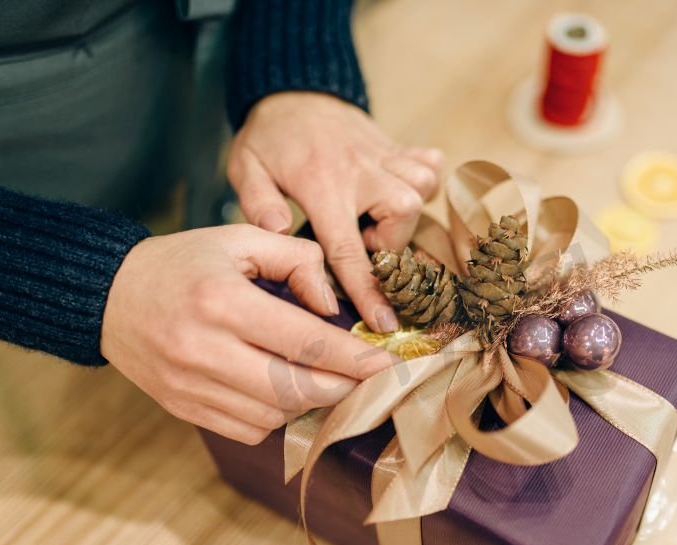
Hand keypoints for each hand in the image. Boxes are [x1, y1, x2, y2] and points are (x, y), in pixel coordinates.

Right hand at [100, 225, 394, 444]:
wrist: (108, 297)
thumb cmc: (183, 263)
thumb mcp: (240, 238)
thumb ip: (298, 260)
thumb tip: (335, 307)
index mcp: (223, 303)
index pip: (306, 343)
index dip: (355, 359)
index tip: (387, 365)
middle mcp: (205, 351)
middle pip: (297, 389)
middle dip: (342, 387)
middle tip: (364, 376)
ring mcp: (191, 387)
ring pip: (276, 414)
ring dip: (309, 400)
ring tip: (321, 377)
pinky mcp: (184, 409)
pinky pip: (249, 430)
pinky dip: (276, 415)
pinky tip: (279, 388)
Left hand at [227, 92, 444, 332]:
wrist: (293, 88)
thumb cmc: (268, 137)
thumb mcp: (247, 166)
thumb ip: (257, 202)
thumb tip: (276, 232)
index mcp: (322, 185)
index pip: (349, 248)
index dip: (369, 291)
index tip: (385, 324)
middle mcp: (361, 170)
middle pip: (403, 214)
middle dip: (390, 241)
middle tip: (360, 241)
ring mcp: (382, 156)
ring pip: (422, 188)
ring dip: (406, 214)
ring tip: (374, 219)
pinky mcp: (395, 147)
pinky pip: (429, 164)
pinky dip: (423, 181)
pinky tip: (396, 191)